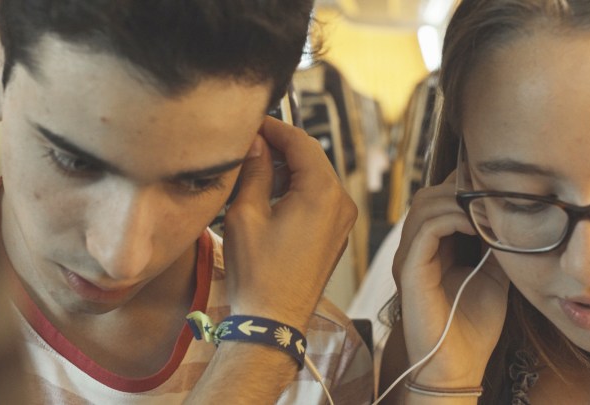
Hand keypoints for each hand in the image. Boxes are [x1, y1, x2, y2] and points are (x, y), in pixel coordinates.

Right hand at [222, 116, 356, 332]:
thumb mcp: (247, 214)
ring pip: (316, 176)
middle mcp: (341, 203)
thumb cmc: (260, 274)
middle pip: (312, 156)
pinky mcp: (336, 233)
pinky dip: (298, 188)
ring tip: (255, 170)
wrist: (274, 321)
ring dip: (288, 168)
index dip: (274, 126)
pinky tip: (271, 193)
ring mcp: (342, 220)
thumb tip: (256, 143)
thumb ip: (255, 170)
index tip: (251, 122)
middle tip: (249, 144)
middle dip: (280, 147)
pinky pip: (320, 197)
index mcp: (323, 193)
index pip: (301, 141)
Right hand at [393, 172, 509, 386]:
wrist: (459, 366)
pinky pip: (425, 229)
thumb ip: (495, 246)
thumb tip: (512, 216)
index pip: (438, 200)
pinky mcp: (410, 271)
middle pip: (428, 196)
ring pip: (423, 206)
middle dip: (460, 188)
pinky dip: (451, 219)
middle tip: (491, 196)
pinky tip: (474, 226)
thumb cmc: (474, 327)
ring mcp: (409, 258)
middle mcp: (415, 249)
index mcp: (431, 249)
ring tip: (484, 209)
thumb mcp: (493, 276)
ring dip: (456, 200)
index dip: (464, 189)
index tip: (497, 190)